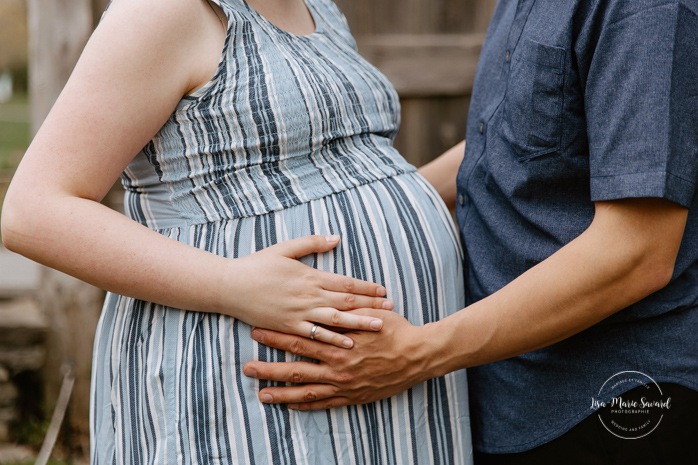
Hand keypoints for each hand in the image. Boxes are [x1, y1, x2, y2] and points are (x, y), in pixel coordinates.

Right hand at [228, 235, 392, 347]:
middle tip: (391, 308)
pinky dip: (333, 340)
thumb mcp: (285, 248)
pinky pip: (316, 335)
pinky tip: (349, 344)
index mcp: (310, 276)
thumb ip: (312, 243)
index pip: (346, 282)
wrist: (230, 286)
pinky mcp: (289, 327)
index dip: (367, 287)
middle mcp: (309, 295)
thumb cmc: (257, 265)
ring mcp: (299, 313)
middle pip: (346, 301)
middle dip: (371, 305)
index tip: (383, 291)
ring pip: (336, 319)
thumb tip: (336, 238)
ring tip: (379, 326)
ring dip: (359, 322)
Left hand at [242, 310, 433, 408]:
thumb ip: (345, 308)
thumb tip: (326, 297)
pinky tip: (291, 406)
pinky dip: (306, 405)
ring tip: (261, 394)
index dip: (276, 337)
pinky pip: (324, 403)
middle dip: (269, 368)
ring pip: (306, 390)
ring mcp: (344, 384)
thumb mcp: (369, 312)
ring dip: (281, 393)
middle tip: (246, 368)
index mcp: (338, 342)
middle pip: (295, 367)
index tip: (256, 333)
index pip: (299, 339)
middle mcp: (337, 365)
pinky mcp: (353, 396)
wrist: (418, 355)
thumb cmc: (395, 329)